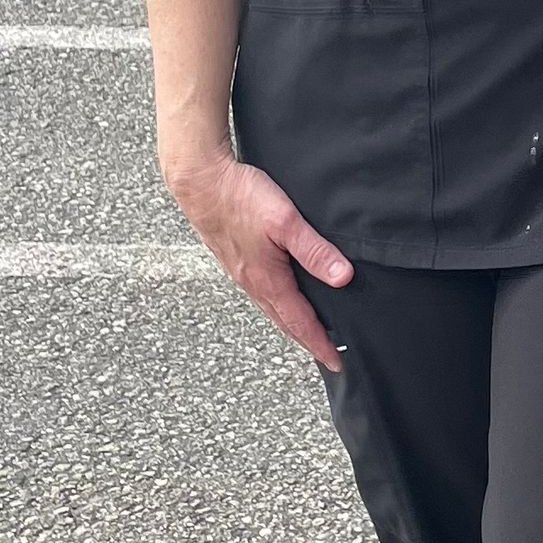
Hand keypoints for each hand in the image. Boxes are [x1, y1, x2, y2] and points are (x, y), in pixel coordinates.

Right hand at [163, 145, 351, 369]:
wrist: (199, 180)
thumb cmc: (239, 196)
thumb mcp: (285, 222)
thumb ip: (314, 250)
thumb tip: (343, 277)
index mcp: (267, 279)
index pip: (299, 321)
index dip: (320, 343)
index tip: (336, 362)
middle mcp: (251, 282)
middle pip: (284, 321)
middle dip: (306, 340)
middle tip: (325, 355)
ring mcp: (240, 272)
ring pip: (270, 307)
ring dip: (290, 323)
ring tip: (306, 332)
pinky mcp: (233, 258)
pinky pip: (258, 291)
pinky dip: (275, 304)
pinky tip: (279, 296)